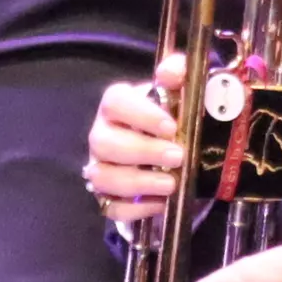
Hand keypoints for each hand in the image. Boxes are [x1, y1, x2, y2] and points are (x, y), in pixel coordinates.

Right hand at [85, 78, 181, 225]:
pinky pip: (111, 207)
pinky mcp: (107, 196)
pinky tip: (161, 204)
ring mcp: (101, 166)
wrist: (170, 149)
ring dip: (138, 183)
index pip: (115, 102)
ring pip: (103, 177)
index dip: (141, 115)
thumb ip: (177, 73)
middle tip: (178, 156)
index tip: (170, 126)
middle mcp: (102, 134)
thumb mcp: (180, 91)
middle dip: (143, 152)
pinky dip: (135, 210)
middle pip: (106, 143)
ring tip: (171, 185)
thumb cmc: (172, 117)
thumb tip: (171, 72)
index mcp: (117, 105)